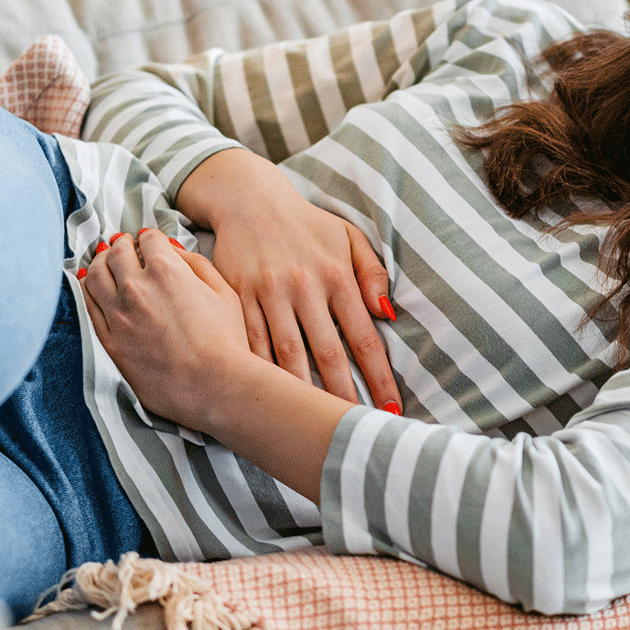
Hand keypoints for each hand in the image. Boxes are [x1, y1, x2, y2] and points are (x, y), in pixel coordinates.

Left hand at [79, 229, 256, 431]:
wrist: (215, 385)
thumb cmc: (226, 342)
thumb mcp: (223, 291)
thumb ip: (196, 263)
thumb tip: (172, 250)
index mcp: (167, 270)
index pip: (148, 240)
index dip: (149, 238)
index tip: (149, 242)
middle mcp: (137, 287)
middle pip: (117, 252)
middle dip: (121, 245)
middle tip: (124, 245)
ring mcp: (119, 315)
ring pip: (95, 275)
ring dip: (99, 262)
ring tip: (104, 261)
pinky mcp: (110, 341)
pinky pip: (88, 306)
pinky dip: (87, 289)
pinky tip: (90, 283)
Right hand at [178, 149, 400, 412]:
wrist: (249, 200)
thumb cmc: (307, 224)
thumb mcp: (348, 237)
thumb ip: (373, 273)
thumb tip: (389, 314)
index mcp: (335, 275)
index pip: (363, 337)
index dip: (379, 377)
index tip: (391, 408)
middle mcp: (303, 287)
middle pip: (327, 353)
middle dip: (343, 396)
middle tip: (355, 429)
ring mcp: (268, 293)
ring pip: (287, 354)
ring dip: (301, 392)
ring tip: (314, 423)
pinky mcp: (238, 297)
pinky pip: (251, 342)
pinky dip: (261, 372)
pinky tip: (267, 398)